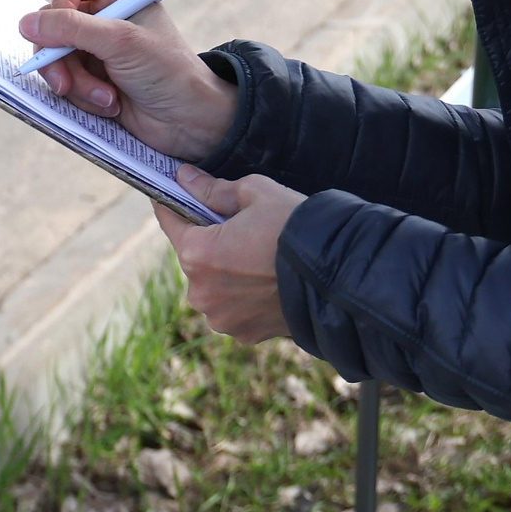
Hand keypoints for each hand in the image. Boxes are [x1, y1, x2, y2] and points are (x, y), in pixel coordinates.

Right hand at [16, 0, 237, 162]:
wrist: (189, 122)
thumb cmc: (168, 72)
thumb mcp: (120, 42)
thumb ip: (71, 29)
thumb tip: (26, 23)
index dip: (58, 2)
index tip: (62, 31)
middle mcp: (102, 14)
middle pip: (50, 21)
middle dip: (61, 57)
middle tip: (66, 83)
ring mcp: (93, 47)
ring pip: (52, 55)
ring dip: (75, 82)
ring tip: (105, 98)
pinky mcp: (89, 76)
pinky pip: (62, 80)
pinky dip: (82, 96)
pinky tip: (110, 104)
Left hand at [156, 168, 303, 342]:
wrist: (339, 278)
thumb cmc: (295, 228)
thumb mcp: (255, 193)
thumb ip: (213, 189)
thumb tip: (185, 178)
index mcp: (197, 254)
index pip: (171, 221)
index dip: (174, 204)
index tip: (177, 194)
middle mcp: (201, 292)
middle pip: (195, 257)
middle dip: (211, 241)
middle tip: (241, 228)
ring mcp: (222, 318)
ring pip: (214, 285)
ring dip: (227, 273)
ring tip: (259, 257)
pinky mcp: (245, 334)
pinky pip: (234, 308)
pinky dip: (245, 295)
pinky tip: (268, 281)